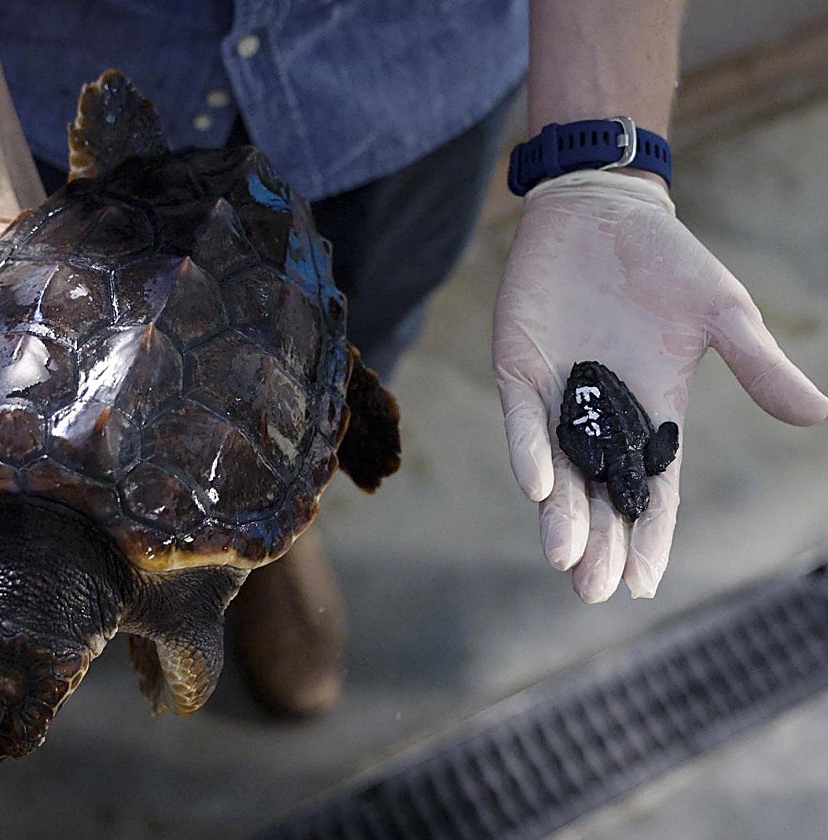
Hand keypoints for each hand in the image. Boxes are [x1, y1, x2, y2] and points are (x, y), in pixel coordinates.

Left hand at [493, 170, 827, 601]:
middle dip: (596, 542)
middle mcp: (601, 415)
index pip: (652, 489)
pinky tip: (538, 485)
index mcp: (653, 413)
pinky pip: (525, 422)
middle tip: (595, 590)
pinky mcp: (519, 371)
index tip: (643, 582)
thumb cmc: (666, 265)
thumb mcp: (723, 315)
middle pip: (598, 495)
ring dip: (560, 514)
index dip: (649, 536)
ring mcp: (557, 396)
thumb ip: (758, 366)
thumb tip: (819, 416)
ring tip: (565, 559)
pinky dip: (531, 451)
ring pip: (557, 471)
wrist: (603, 213)